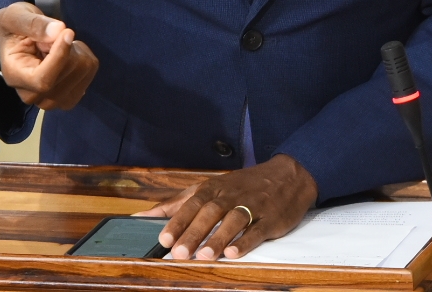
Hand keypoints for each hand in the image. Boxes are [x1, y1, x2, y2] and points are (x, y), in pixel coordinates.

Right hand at [0, 1, 98, 109]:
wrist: (17, 40)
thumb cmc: (14, 28)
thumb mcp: (16, 17)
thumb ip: (34, 24)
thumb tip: (59, 30)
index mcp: (15, 76)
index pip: (43, 79)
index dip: (60, 56)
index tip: (68, 32)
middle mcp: (32, 95)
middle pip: (67, 73)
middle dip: (68, 47)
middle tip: (55, 34)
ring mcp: (51, 101)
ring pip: (82, 72)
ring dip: (77, 51)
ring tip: (59, 44)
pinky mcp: (68, 98)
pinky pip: (89, 73)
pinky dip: (85, 58)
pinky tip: (69, 55)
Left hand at [132, 154, 317, 260]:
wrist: (288, 175)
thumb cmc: (243, 186)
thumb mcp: (210, 188)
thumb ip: (177, 203)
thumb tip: (143, 215)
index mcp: (214, 189)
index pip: (192, 204)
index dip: (177, 222)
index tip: (163, 239)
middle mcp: (231, 196)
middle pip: (210, 213)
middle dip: (194, 233)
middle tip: (179, 253)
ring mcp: (252, 206)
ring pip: (233, 221)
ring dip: (218, 238)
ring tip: (205, 256)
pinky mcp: (270, 218)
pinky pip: (257, 230)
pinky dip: (246, 242)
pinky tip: (235, 253)